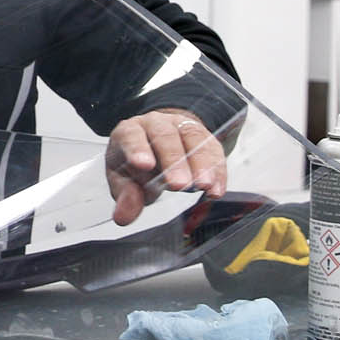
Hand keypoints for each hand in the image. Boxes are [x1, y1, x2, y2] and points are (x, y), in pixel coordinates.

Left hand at [105, 107, 228, 226]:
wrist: (154, 149)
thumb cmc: (134, 164)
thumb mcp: (122, 180)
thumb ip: (125, 196)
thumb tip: (124, 216)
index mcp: (130, 131)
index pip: (131, 136)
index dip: (137, 149)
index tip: (143, 165)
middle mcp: (156, 123)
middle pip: (165, 136)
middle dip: (174, 161)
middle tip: (179, 184)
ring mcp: (181, 126)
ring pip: (194, 139)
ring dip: (202, 164)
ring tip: (204, 186)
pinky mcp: (204, 137)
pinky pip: (214, 150)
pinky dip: (217, 170)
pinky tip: (216, 189)